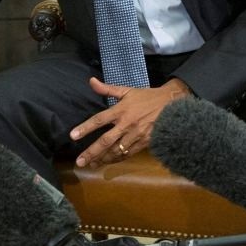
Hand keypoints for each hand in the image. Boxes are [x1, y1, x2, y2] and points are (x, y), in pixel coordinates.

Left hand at [69, 77, 190, 168]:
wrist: (172, 105)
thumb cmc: (147, 97)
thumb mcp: (127, 90)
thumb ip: (107, 89)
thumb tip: (90, 81)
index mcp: (120, 110)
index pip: (99, 120)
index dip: (85, 128)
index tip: (72, 136)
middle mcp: (126, 124)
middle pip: (105, 141)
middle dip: (92, 152)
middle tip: (80, 161)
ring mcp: (136, 135)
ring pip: (116, 151)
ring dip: (103, 159)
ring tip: (91, 164)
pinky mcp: (145, 143)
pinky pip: (128, 154)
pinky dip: (117, 159)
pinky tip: (108, 162)